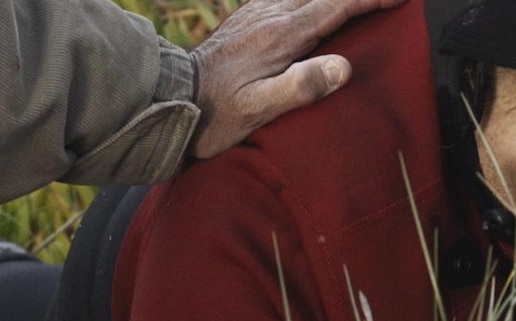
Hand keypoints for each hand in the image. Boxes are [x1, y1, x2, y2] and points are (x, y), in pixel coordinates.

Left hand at [188, 0, 405, 158]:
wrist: (171, 100)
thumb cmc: (218, 114)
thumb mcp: (260, 109)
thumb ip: (301, 86)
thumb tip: (344, 67)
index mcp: (283, 36)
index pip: (338, 6)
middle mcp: (272, 14)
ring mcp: (259, 12)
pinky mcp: (250, 16)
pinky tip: (317, 0)